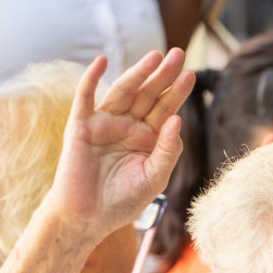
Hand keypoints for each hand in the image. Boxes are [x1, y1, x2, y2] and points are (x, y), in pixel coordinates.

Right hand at [42, 49, 193, 242]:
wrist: (88, 218)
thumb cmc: (122, 201)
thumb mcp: (154, 176)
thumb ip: (168, 150)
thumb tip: (177, 119)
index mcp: (148, 138)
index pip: (166, 109)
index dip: (177, 92)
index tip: (191, 74)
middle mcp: (128, 126)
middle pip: (148, 95)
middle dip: (162, 75)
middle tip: (177, 54)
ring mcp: (104, 123)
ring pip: (123, 92)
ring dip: (138, 73)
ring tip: (155, 56)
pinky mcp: (81, 126)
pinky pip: (86, 97)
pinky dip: (92, 78)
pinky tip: (102, 61)